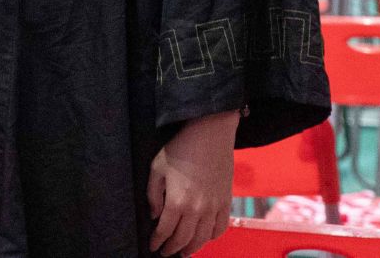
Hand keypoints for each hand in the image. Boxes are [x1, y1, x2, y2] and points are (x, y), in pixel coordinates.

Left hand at [147, 110, 236, 254]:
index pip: (165, 231)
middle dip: (172, 248)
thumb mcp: (157, 167)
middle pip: (183, 239)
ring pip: (202, 238)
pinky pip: (221, 228)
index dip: (157, 241)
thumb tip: (155, 215)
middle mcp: (197, 209)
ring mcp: (214, 207)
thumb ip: (153, 194)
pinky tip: (204, 238)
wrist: (210, 134)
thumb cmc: (180, 148)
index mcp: (177, 201)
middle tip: (165, 252)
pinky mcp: (226, 202)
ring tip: (183, 252)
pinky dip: (212, 237)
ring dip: (192, 248)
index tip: (153, 246)